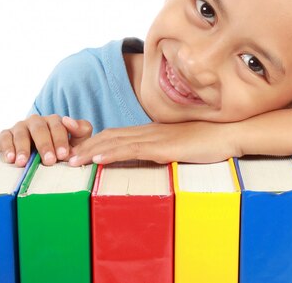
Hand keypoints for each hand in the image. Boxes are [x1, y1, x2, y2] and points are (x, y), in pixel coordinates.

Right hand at [0, 114, 92, 166]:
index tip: (63, 155)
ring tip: (23, 162)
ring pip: (21, 133)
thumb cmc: (59, 149)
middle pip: (40, 129)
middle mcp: (36, 121)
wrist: (36, 157)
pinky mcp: (6, 135)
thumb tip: (69, 121)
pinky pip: (4, 138)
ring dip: (22, 148)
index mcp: (54, 121)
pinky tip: (10, 158)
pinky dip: (6, 147)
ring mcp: (20, 127)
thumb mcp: (75, 141)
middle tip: (48, 161)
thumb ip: (80, 131)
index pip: (58, 127)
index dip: (60, 140)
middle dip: (44, 145)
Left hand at [68, 121, 240, 165]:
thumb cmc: (209, 141)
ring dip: (90, 150)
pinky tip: (97, 159)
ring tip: (70, 160)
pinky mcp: (162, 147)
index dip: (94, 141)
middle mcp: (148, 131)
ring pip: (115, 142)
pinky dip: (111, 153)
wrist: (228, 133)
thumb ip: (165, 150)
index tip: (76, 151)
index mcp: (151, 131)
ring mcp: (154, 137)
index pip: (116, 134)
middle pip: (109, 136)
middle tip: (62, 157)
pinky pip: (132, 150)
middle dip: (84, 146)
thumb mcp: (181, 146)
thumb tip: (154, 158)